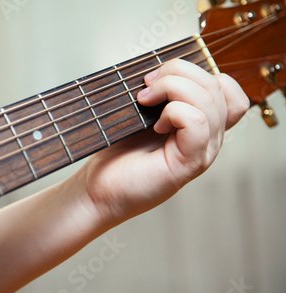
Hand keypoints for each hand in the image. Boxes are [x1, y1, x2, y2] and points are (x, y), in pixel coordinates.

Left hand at [75, 59, 248, 226]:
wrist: (98, 190)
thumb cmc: (117, 154)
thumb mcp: (142, 114)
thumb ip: (161, 94)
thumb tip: (160, 68)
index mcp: (201, 124)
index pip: (226, 89)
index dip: (200, 71)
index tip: (161, 77)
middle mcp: (208, 138)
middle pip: (216, 86)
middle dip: (177, 71)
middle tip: (146, 84)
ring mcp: (202, 152)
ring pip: (209, 100)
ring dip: (171, 87)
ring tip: (145, 100)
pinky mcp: (189, 164)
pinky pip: (197, 122)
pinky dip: (174, 112)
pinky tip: (155, 125)